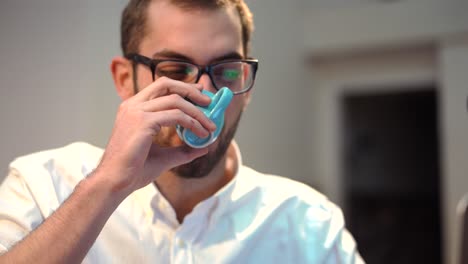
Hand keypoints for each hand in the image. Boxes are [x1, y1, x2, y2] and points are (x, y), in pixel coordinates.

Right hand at [95, 77, 215, 194]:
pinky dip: (193, 123)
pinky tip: (201, 134)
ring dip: (197, 112)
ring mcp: (137, 112)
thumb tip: (204, 148)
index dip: (182, 87)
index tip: (200, 94)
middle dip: (191, 90)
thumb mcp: (164, 156)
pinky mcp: (143, 122)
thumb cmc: (134, 171)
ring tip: (210, 126)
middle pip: (167, 84)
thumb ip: (183, 150)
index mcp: (133, 108)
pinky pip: (176, 116)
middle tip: (209, 102)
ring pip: (176, 100)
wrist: (115, 182)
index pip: (160, 87)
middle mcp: (133, 105)